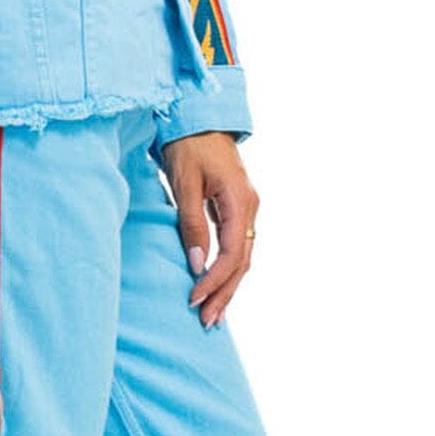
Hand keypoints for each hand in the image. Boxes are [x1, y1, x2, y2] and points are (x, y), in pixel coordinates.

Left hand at [159, 129, 259, 328]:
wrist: (197, 113)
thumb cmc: (188, 143)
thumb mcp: (185, 182)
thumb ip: (191, 223)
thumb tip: (196, 265)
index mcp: (240, 200)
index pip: (231, 254)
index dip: (214, 280)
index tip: (193, 299)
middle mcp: (249, 207)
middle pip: (242, 262)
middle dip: (225, 293)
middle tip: (207, 321)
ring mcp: (245, 207)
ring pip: (241, 256)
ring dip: (227, 285)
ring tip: (213, 314)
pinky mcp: (235, 206)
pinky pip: (236, 245)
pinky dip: (227, 268)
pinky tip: (217, 284)